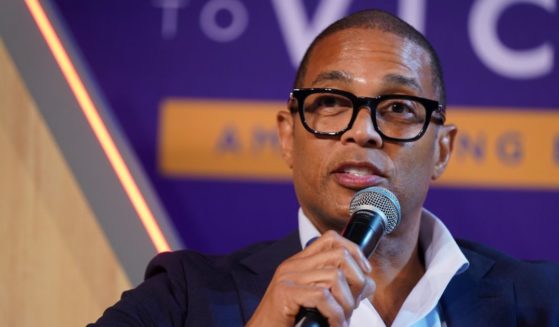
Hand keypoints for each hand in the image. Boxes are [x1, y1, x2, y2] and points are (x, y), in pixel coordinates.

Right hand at [246, 231, 375, 326]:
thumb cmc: (287, 322)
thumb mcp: (315, 301)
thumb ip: (338, 289)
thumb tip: (368, 284)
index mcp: (300, 263)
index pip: (331, 239)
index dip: (354, 251)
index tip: (364, 273)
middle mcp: (293, 265)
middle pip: (339, 255)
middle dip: (357, 281)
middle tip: (353, 305)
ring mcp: (287, 277)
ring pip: (335, 276)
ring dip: (346, 304)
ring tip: (341, 320)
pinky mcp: (285, 293)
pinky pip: (322, 296)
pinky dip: (335, 314)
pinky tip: (334, 325)